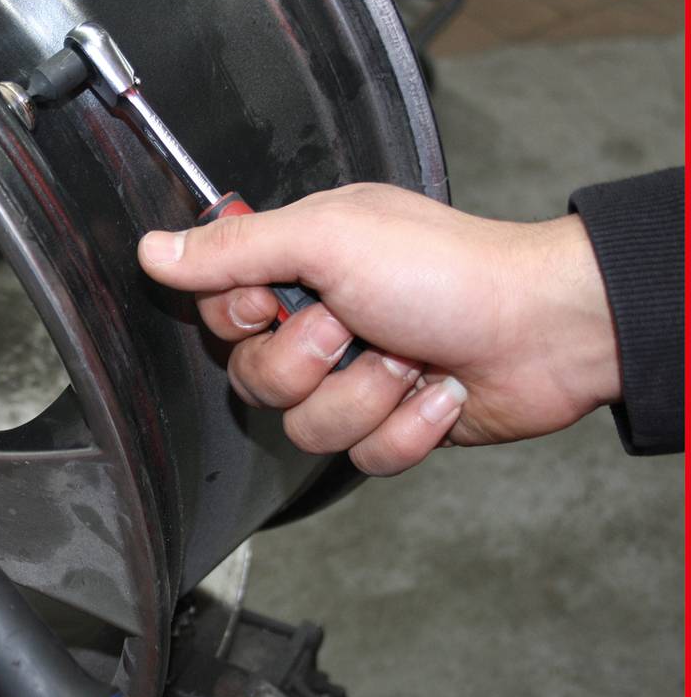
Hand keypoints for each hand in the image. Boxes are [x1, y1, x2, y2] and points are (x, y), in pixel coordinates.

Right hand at [138, 183, 619, 474]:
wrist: (543, 329)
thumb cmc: (446, 269)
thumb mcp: (326, 238)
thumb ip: (233, 248)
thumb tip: (152, 250)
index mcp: (297, 267)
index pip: (218, 312)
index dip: (242, 319)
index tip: (278, 299)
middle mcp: (319, 322)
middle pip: (254, 379)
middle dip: (310, 362)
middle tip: (355, 325)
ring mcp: (355, 376)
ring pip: (305, 428)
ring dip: (365, 395)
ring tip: (408, 358)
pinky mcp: (390, 425)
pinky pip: (361, 457)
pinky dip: (406, 427)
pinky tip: (436, 390)